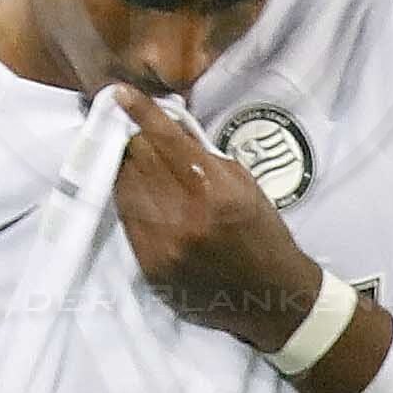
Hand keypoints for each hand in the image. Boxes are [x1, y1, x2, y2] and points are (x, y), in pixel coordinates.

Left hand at [111, 95, 326, 350]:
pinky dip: (130, 203)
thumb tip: (167, 127)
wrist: (272, 299)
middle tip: (138, 138)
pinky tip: (141, 198)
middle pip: (138, 161)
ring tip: (137, 167)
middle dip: (137, 144)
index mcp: (216, 193)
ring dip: (128, 172)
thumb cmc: (263, 235)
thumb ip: (204, 156)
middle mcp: (186, 219)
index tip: (120, 93)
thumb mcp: (245, 186)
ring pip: (124, 189)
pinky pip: (127, 222)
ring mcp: (164, 247)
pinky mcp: (151, 268)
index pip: (166, 141)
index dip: (141, 113)